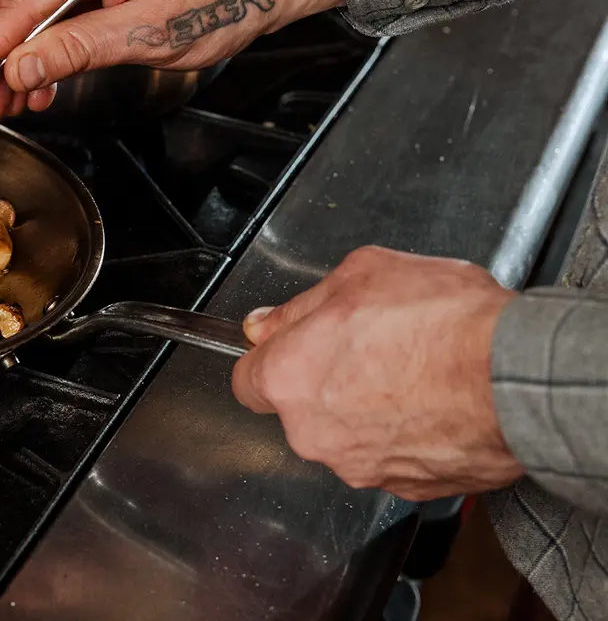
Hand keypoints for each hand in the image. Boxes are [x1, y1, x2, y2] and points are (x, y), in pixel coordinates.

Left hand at [230, 246, 524, 500]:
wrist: (515, 378)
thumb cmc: (443, 322)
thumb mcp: (361, 274)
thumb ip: (300, 306)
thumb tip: (268, 324)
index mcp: (288, 379)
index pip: (247, 381)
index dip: (272, 359)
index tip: (294, 347)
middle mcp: (312, 433)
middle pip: (300, 409)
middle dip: (327, 382)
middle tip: (372, 347)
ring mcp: (359, 467)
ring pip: (348, 436)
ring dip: (369, 410)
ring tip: (414, 372)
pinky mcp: (407, 488)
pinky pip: (394, 458)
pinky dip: (409, 435)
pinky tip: (436, 403)